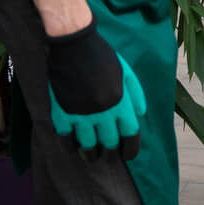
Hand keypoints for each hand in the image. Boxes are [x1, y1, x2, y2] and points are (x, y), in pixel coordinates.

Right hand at [46, 21, 145, 157]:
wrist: (74, 46)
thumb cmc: (102, 57)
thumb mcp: (126, 72)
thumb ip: (135, 94)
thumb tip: (140, 115)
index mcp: (121, 102)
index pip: (130, 134)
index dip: (131, 148)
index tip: (129, 156)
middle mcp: (103, 112)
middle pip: (109, 143)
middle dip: (110, 154)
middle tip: (108, 158)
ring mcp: (81, 114)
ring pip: (87, 145)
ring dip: (90, 154)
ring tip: (91, 157)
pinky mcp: (62, 113)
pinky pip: (66, 138)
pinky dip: (70, 145)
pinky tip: (73, 146)